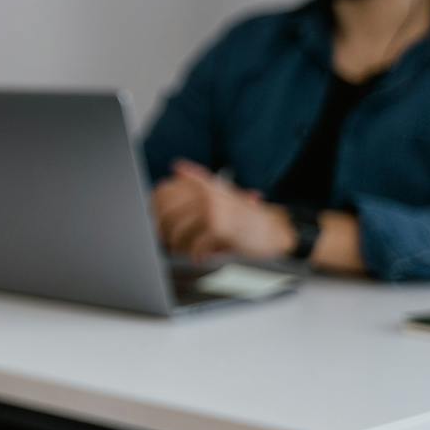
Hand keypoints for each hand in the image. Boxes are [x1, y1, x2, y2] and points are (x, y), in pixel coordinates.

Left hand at [151, 160, 293, 259]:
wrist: (276, 231)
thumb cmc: (246, 216)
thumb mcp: (222, 192)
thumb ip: (198, 182)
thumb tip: (174, 171)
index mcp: (203, 184)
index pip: (163, 192)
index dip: (153, 209)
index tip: (154, 221)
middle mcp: (206, 193)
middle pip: (165, 212)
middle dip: (162, 230)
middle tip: (166, 241)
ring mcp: (212, 209)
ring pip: (177, 231)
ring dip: (178, 245)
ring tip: (185, 251)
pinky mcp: (220, 227)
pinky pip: (195, 246)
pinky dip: (196, 255)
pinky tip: (201, 258)